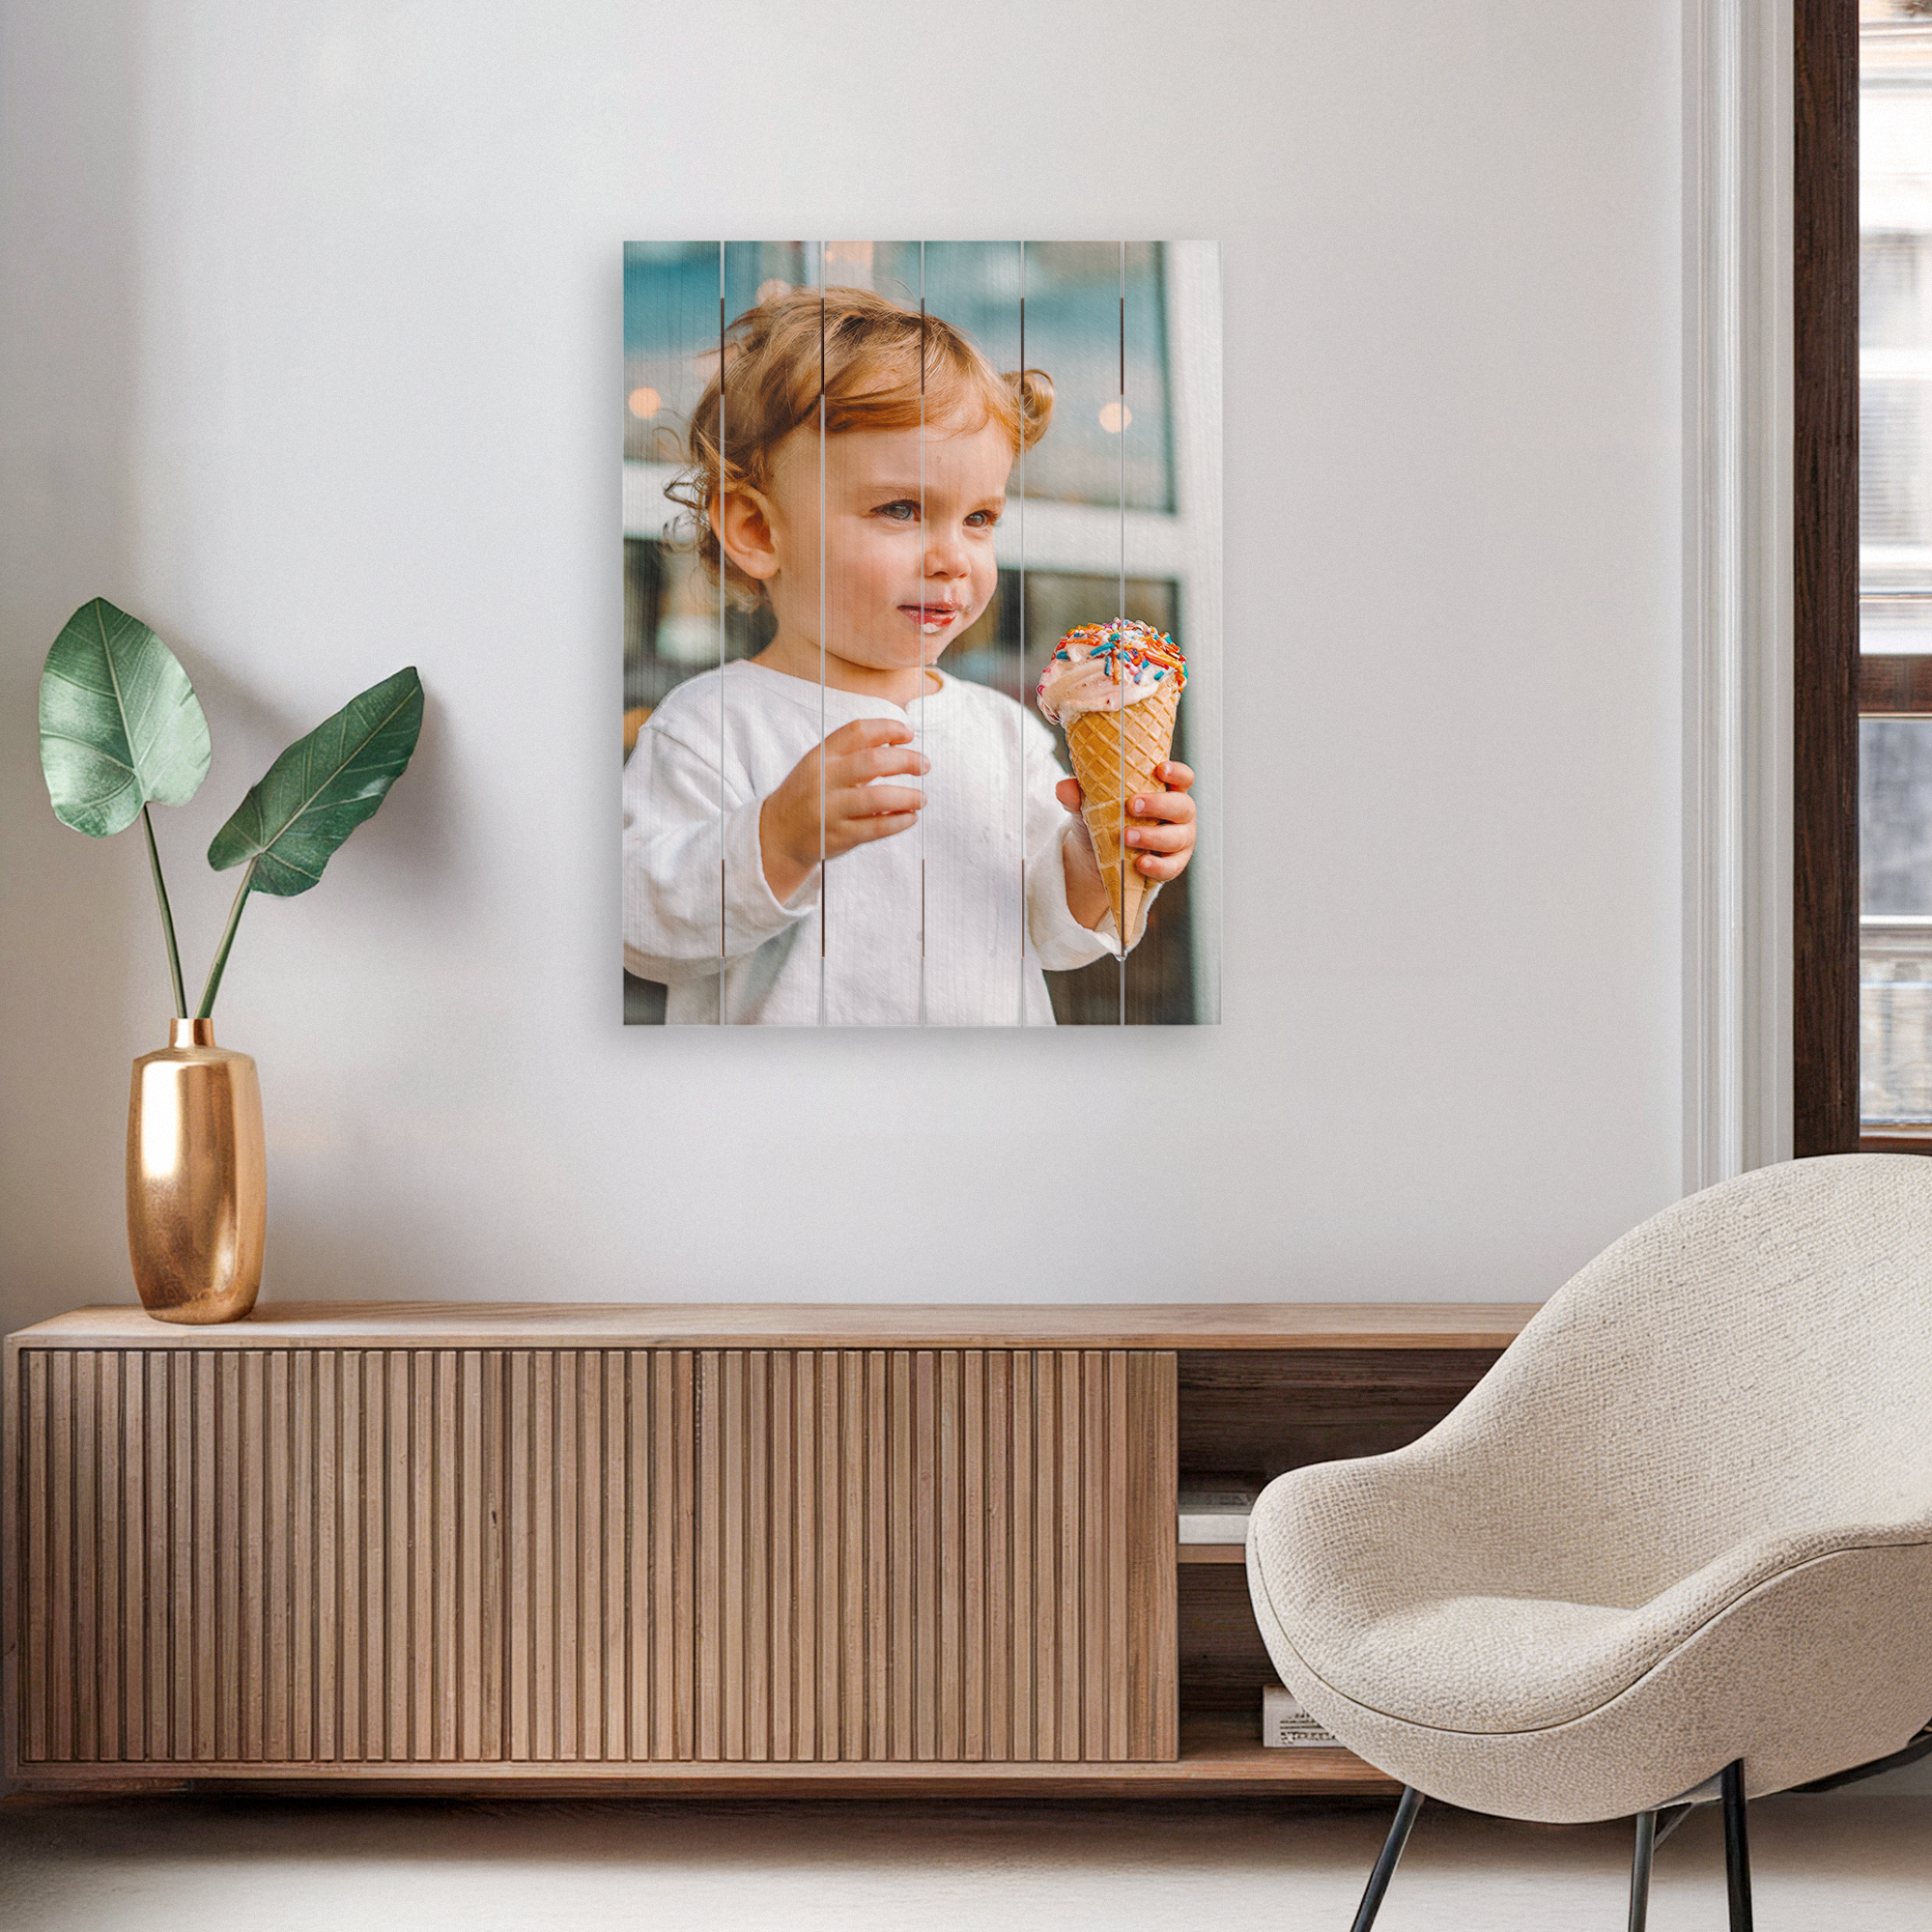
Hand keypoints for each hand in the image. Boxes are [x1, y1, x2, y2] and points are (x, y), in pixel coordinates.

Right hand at [760, 718, 927, 903]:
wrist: (777, 834)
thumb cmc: (807, 795)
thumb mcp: (819, 765)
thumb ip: (851, 753)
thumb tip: (897, 740)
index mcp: (820, 757)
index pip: (857, 731)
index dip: (888, 728)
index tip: (909, 733)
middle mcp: (824, 780)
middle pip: (873, 762)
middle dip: (906, 760)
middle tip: (924, 765)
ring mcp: (831, 809)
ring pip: (878, 798)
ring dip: (908, 796)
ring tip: (922, 797)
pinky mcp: (839, 836)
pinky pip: (877, 828)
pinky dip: (899, 821)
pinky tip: (910, 817)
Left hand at [1056, 760, 1197, 931]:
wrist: (1097, 856)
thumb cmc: (1104, 818)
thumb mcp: (1090, 805)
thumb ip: (1079, 794)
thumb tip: (1064, 787)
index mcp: (1165, 790)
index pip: (1183, 777)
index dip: (1177, 773)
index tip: (1160, 769)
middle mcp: (1179, 812)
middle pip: (1183, 806)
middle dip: (1159, 805)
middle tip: (1132, 805)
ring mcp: (1180, 839)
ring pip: (1178, 837)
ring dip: (1153, 837)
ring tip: (1126, 836)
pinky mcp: (1174, 864)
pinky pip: (1171, 867)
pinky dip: (1157, 866)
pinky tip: (1140, 863)